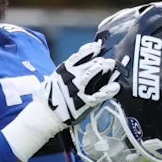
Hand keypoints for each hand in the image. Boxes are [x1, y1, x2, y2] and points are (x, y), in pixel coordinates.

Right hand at [1, 42, 121, 161]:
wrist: (45, 115)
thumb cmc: (50, 97)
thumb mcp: (54, 79)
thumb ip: (65, 72)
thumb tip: (76, 64)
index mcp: (63, 71)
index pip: (78, 57)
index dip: (89, 50)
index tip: (97, 46)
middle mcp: (71, 77)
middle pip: (88, 65)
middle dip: (100, 62)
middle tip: (109, 61)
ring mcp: (78, 90)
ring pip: (92, 76)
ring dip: (103, 70)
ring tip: (112, 66)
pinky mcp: (84, 102)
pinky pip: (98, 95)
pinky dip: (108, 90)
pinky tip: (116, 86)